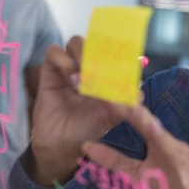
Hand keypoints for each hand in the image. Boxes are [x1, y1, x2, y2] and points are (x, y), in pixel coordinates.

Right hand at [30, 36, 124, 184]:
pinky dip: (64, 60)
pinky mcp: (49, 72)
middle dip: (101, 54)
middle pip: (95, 42)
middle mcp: (89, 67)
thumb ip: (126, 102)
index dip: (119, 52)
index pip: (114, 51)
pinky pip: (54, 52)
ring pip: (76, 43)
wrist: (64, 146)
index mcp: (106, 73)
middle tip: (102, 71)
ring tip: (86, 76)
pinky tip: (71, 77)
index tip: (125, 61)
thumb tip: (139, 94)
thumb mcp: (113, 115)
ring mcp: (69, 68)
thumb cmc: (90, 128)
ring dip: (84, 55)